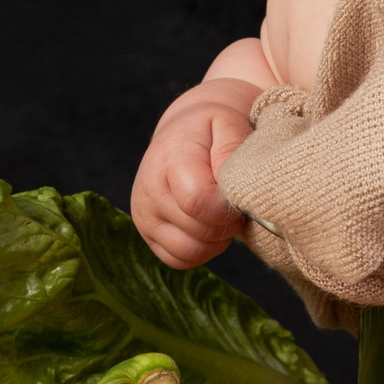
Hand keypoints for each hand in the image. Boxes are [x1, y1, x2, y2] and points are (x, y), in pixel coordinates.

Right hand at [131, 80, 257, 267]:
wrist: (183, 133)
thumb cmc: (210, 130)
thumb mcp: (227, 122)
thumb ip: (232, 148)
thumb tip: (230, 184)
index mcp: (169, 160)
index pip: (197, 201)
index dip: (227, 207)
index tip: (240, 195)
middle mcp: (149, 191)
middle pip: (198, 230)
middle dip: (227, 224)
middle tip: (237, 205)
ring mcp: (144, 215)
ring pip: (188, 251)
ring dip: (216, 241)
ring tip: (223, 215)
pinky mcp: (147, 233)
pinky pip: (179, 260)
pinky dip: (201, 251)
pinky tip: (210, 227)